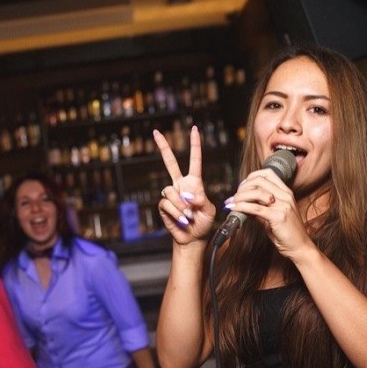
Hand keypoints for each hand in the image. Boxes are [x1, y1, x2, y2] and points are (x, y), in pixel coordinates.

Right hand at [153, 126, 215, 244]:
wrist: (193, 238)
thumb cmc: (204, 223)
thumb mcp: (210, 210)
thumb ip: (202, 200)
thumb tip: (188, 195)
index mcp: (194, 183)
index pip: (194, 160)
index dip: (194, 145)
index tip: (194, 129)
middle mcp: (181, 185)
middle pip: (170, 163)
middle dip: (163, 147)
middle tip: (156, 132)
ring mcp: (171, 195)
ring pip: (170, 191)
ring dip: (181, 206)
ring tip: (189, 217)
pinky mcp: (164, 205)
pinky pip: (167, 204)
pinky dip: (177, 213)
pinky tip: (183, 220)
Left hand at [223, 168, 312, 258]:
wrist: (300, 247)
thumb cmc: (287, 233)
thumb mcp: (273, 217)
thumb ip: (260, 209)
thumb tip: (243, 205)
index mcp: (286, 193)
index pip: (268, 174)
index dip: (251, 177)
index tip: (242, 186)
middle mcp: (286, 196)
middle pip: (259, 181)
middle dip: (242, 187)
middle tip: (234, 196)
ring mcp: (283, 205)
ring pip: (256, 192)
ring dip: (240, 196)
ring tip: (231, 203)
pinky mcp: (278, 217)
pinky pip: (255, 208)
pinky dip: (241, 207)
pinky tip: (234, 209)